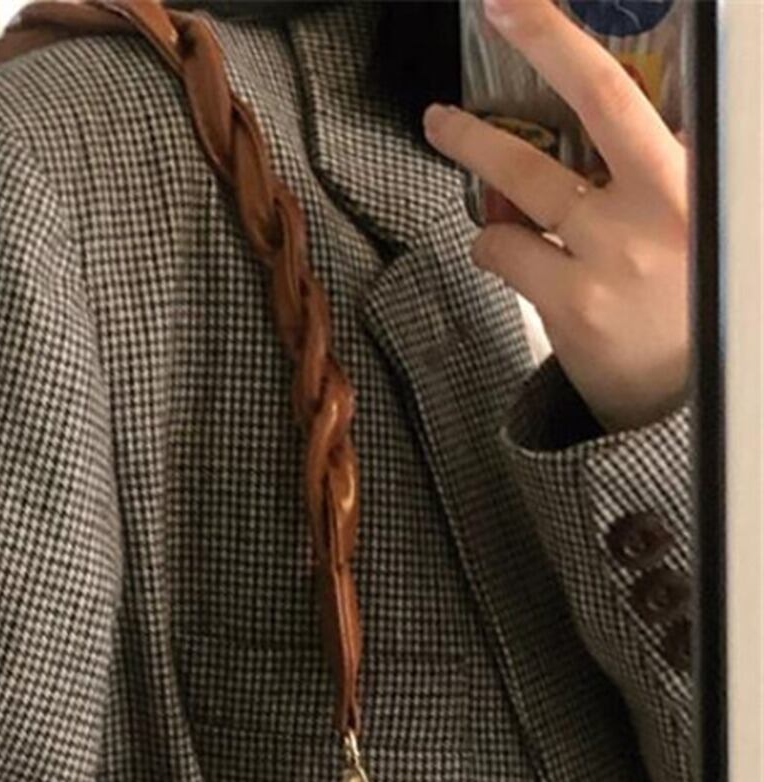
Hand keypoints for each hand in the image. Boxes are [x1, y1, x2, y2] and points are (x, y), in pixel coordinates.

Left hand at [422, 0, 689, 433]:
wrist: (706, 382)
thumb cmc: (693, 284)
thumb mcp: (689, 210)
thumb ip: (644, 166)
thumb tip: (577, 119)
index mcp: (681, 173)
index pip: (612, 93)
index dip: (554, 42)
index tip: (511, 5)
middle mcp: (647, 211)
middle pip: (540, 153)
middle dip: (475, 129)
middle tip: (438, 112)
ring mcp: (607, 261)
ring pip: (512, 203)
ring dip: (480, 175)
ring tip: (464, 158)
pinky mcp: (574, 307)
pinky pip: (505, 256)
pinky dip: (498, 249)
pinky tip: (520, 257)